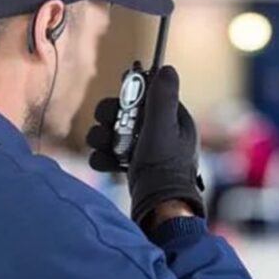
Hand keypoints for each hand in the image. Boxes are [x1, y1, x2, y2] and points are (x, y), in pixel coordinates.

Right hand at [87, 66, 204, 225]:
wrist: (159, 209)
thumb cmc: (164, 169)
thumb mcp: (163, 128)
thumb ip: (162, 99)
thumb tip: (167, 68)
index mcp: (176, 121)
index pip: (150, 95)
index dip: (132, 94)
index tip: (120, 98)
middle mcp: (163, 134)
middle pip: (127, 113)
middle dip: (112, 117)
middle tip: (106, 123)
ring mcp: (148, 152)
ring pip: (116, 133)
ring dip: (103, 136)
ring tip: (102, 145)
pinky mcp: (135, 168)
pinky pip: (113, 154)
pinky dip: (105, 157)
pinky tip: (103, 162)